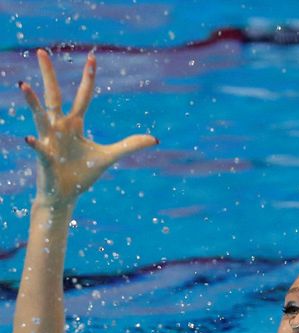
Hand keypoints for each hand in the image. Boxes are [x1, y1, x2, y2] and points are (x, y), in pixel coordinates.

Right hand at [19, 49, 156, 206]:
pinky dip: (35, 144)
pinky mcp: (44, 158)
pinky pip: (38, 148)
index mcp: (74, 124)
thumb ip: (129, 145)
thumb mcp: (109, 157)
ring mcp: (49, 140)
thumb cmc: (83, 173)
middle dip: (48, 75)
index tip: (92, 58)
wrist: (65, 194)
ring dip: (32, 102)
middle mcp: (59, 127)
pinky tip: (30, 139)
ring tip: (24, 86)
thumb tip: (154, 139)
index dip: (88, 79)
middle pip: (53, 96)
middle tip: (42, 51)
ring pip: (40, 117)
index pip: (83, 96)